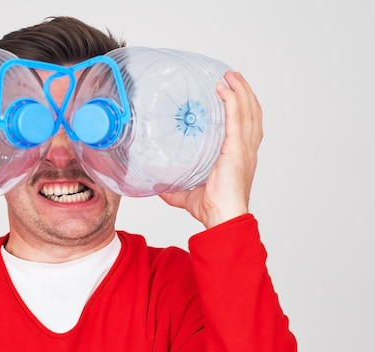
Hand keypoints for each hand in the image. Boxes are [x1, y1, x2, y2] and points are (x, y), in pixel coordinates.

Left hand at [159, 71, 262, 228]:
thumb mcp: (188, 195)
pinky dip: (232, 100)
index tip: (233, 95)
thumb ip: (174, 190)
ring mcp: (244, 149)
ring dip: (241, 90)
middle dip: (244, 93)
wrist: (223, 218)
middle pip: (252, 114)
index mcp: (239, 158)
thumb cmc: (214, 209)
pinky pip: (237, 118)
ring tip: (230, 76)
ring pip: (249, 111)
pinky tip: (224, 88)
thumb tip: (157, 187)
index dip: (242, 109)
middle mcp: (246, 151)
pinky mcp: (237, 148)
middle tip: (232, 78)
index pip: (246, 127)